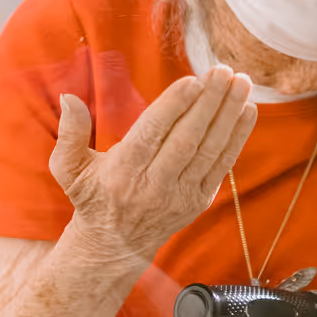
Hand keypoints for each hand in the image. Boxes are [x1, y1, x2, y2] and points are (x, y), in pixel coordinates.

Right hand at [50, 66, 255, 273]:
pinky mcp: (198, 201)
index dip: (174, 107)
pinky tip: (247, 110)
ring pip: (210, 150)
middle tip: (222, 71)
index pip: (152, 135)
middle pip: (187, 139)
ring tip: (241, 82)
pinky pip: (222, 165)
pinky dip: (237, 137)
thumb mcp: (68, 168)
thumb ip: (68, 133)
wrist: (115, 245)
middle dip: (208, 103)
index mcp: (123, 173)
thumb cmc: (92, 197)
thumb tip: (69, 98)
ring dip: (229, 115)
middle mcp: (154, 186)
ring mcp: (180, 195)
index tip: (192, 81)